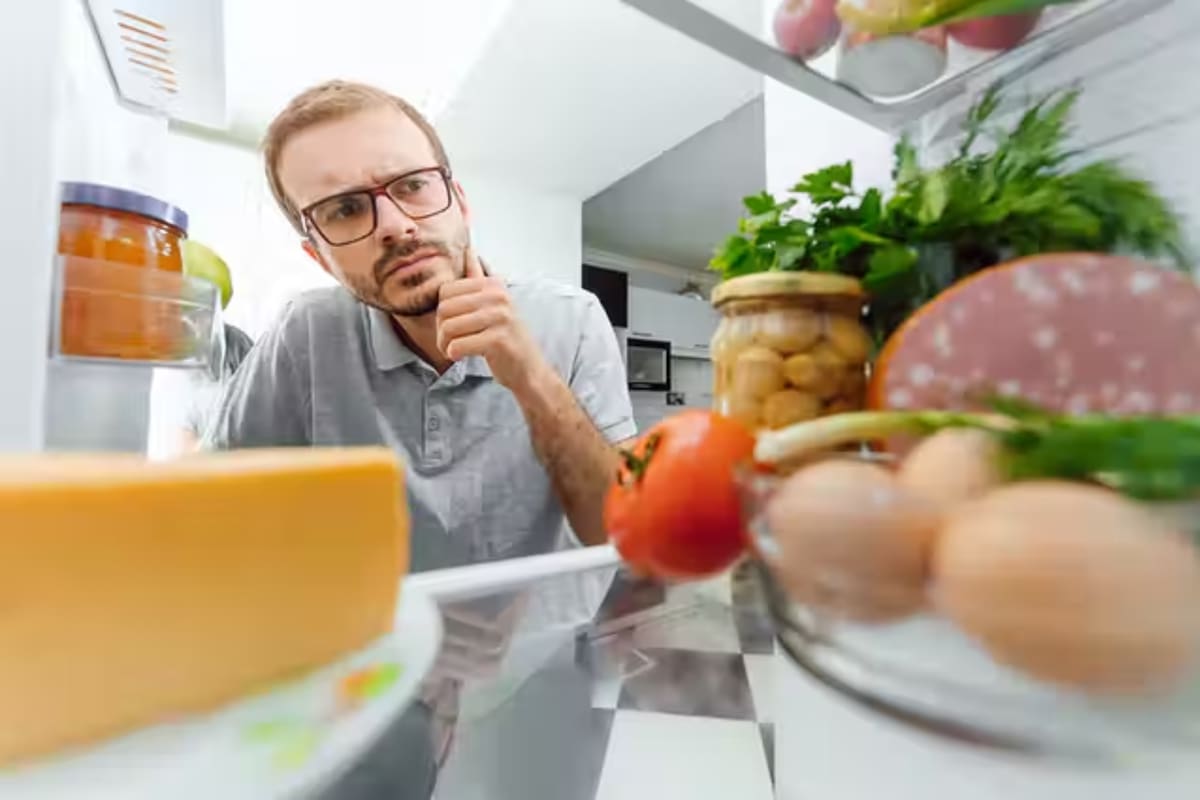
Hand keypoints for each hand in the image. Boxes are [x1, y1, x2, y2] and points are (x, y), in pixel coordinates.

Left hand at [437, 248, 547, 390]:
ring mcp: (500, 317)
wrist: (529, 369)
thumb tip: (469, 249)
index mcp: (493, 285)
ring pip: (448, 327)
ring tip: (454, 350)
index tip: (453, 326)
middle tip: (450, 342)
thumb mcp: (495, 303)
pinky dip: (454, 354)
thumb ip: (479, 277)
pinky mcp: (498, 340)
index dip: (442, 311)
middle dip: (441, 330)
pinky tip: (461, 356)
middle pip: (444, 308)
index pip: (446, 290)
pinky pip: (458, 345)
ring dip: (445, 344)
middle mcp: (498, 297)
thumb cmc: (507, 338)